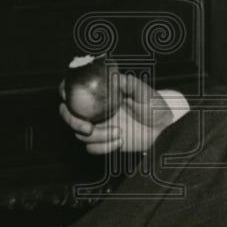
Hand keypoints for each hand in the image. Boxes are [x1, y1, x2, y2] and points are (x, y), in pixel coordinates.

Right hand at [58, 73, 175, 153]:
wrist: (161, 129)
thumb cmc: (154, 106)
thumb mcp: (145, 93)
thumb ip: (131, 84)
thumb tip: (116, 78)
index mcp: (100, 93)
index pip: (73, 88)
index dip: (65, 90)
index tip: (67, 96)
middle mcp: (94, 109)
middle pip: (68, 113)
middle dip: (72, 121)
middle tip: (88, 127)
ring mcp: (97, 125)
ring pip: (80, 134)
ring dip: (97, 136)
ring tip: (120, 133)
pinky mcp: (102, 141)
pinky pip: (91, 148)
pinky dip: (103, 147)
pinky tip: (119, 142)